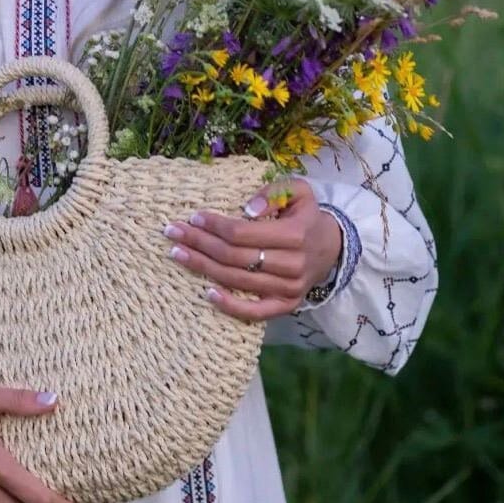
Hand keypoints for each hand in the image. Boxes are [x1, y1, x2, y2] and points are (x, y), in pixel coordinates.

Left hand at [162, 176, 342, 320]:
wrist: (330, 246)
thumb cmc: (304, 214)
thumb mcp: (297, 190)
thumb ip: (274, 192)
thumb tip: (248, 208)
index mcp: (294, 234)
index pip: (243, 233)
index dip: (214, 225)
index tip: (193, 217)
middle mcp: (292, 265)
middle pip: (234, 257)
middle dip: (199, 243)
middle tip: (173, 232)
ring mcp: (289, 289)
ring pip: (237, 280)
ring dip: (203, 267)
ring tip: (177, 253)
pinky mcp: (286, 305)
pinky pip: (255, 312)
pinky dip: (230, 305)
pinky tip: (207, 292)